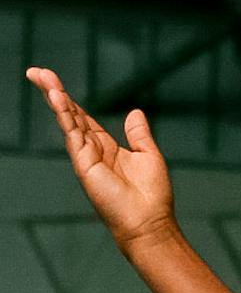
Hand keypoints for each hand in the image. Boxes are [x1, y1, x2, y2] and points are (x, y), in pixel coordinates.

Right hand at [27, 67, 177, 253]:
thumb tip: (135, 112)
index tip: (52, 79)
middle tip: (35, 71)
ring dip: (55, 98)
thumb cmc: (152, 195)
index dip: (70, 99)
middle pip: (69, 115)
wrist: (149, 221)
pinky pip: (73, 133)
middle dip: (53, 92)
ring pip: (67, 121)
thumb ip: (138, 134)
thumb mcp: (148, 155)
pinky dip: (65, 115)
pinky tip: (57, 97)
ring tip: (41, 76)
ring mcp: (85, 157)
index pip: (83, 117)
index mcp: (106, 147)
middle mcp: (92, 151)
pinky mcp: (84, 164)